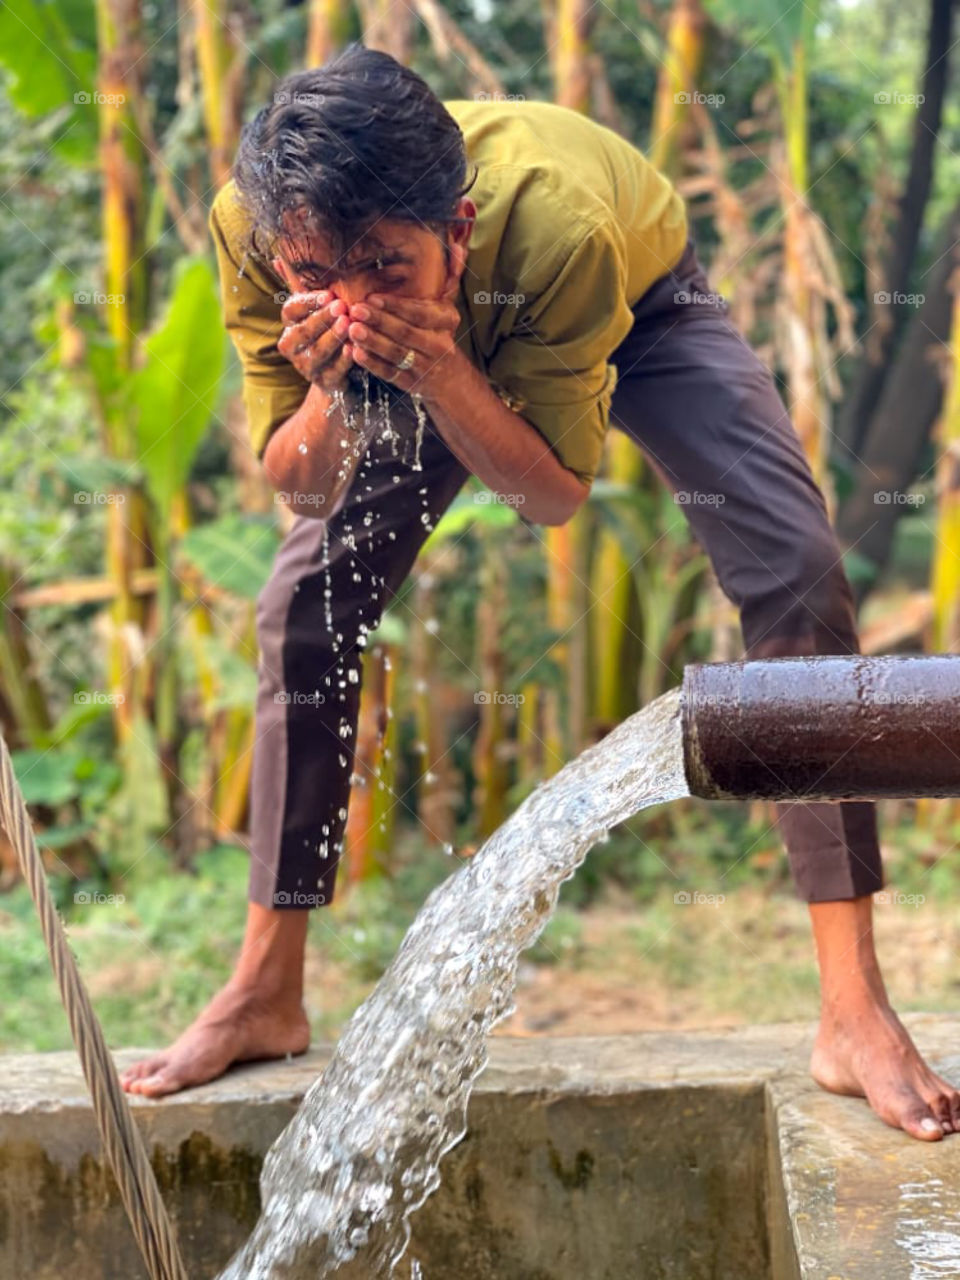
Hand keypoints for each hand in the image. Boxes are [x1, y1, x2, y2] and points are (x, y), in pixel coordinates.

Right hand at [272, 257, 354, 391]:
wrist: (336, 370)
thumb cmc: (326, 329)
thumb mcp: (315, 306)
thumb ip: (299, 284)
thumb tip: (279, 257)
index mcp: (289, 324)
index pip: (291, 310)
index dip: (308, 303)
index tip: (328, 295)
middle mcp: (292, 347)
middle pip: (302, 332)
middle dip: (322, 319)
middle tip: (341, 307)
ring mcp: (306, 367)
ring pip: (316, 352)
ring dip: (332, 338)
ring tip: (348, 324)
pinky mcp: (324, 383)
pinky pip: (333, 372)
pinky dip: (343, 362)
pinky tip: (354, 349)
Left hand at [343, 255, 464, 400]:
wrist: (450, 379)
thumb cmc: (440, 333)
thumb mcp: (446, 305)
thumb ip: (450, 277)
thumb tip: (460, 248)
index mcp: (447, 322)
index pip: (422, 313)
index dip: (397, 307)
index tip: (374, 298)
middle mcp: (438, 345)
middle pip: (406, 333)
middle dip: (380, 322)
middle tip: (356, 310)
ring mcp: (424, 367)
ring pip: (397, 354)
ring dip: (372, 342)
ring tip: (351, 330)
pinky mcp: (410, 383)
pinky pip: (390, 374)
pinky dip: (371, 364)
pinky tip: (354, 353)